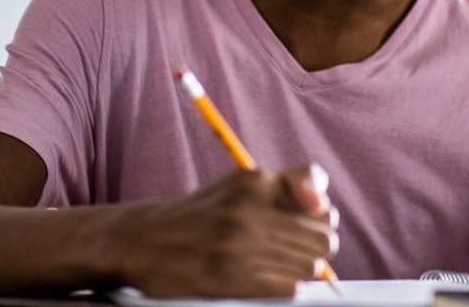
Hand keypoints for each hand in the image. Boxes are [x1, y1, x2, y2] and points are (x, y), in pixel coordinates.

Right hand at [111, 164, 338, 297]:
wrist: (143, 240)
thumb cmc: (203, 214)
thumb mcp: (241, 184)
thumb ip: (289, 186)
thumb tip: (325, 208)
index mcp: (254, 180)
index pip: (320, 200)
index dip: (321, 216)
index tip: (307, 221)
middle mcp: (247, 209)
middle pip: (322, 239)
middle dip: (317, 248)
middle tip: (297, 251)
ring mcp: (236, 244)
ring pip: (308, 267)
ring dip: (300, 270)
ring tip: (277, 265)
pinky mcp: (226, 277)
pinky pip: (287, 289)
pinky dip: (283, 287)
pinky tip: (264, 279)